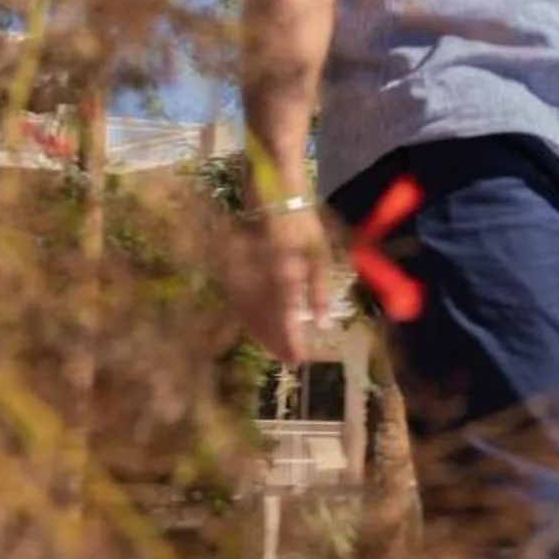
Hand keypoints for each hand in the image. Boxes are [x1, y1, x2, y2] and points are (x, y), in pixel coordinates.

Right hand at [237, 205, 335, 362]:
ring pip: (250, 316)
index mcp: (284, 277)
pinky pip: (241, 303)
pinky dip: (250, 320)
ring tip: (277, 350)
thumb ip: (320, 292)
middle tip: (288, 360)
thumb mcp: (321, 256)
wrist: (273, 197)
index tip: (299, 359)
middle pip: (265, 322)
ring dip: (262, 336)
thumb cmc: (303, 225)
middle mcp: (261, 280)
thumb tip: (322, 325)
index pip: (285, 319)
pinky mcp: (236, 271)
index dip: (290, 342)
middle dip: (276, 344)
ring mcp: (245, 275)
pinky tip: (260, 328)